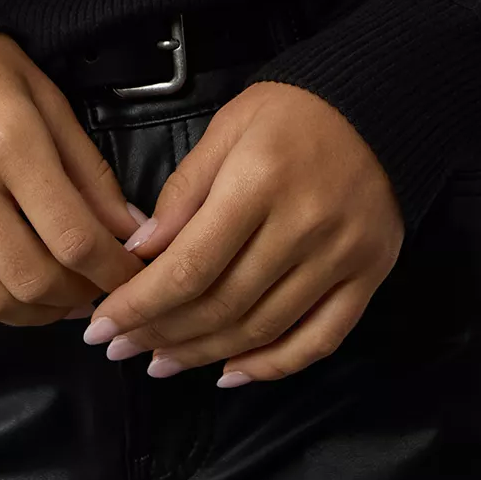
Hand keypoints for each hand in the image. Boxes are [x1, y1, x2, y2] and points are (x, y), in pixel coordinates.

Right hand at [0, 31, 152, 325]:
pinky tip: (9, 294)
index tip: (130, 277)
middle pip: (32, 278)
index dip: (111, 270)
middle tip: (96, 290)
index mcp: (10, 143)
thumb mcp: (47, 102)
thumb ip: (89, 172)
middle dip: (77, 296)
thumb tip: (131, 231)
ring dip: (33, 313)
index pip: (73, 236)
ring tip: (57, 299)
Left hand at [80, 81, 404, 383]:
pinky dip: (272, 367)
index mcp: (259, 183)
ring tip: (162, 362)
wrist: (379, 104)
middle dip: (163, 334)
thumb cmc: (292, 112)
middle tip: (123, 349)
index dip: (140, 305)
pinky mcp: (369, 276)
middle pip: (222, 305)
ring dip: (205, 355)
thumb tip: (139, 255)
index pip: (188, 265)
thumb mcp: (227, 128)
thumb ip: (184, 191)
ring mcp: (341, 257)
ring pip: (262, 330)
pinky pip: (318, 340)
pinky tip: (230, 374)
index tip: (101, 329)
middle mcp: (303, 227)